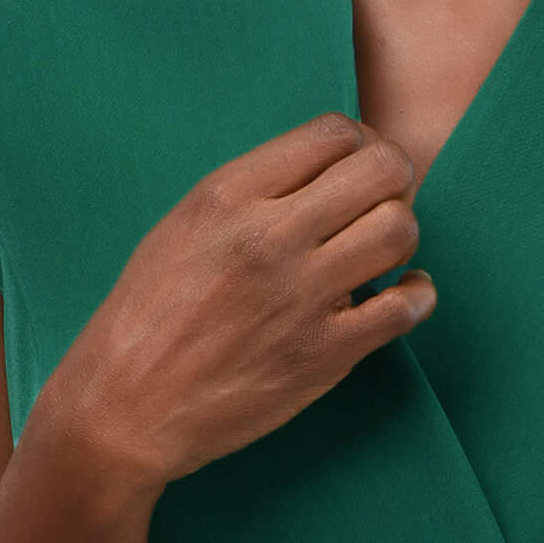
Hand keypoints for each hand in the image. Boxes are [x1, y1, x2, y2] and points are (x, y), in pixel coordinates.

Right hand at [36, 111, 433, 499]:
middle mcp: (269, 237)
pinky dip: (417, 294)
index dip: (360, 143)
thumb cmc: (148, 317)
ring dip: (402, 236)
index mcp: (228, 196)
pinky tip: (404, 293)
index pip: (334, 133)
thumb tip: (327, 171)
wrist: (126, 409)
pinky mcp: (324, 353)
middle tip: (382, 203)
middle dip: (394, 180)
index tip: (355, 168)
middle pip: (381, 171)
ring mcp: (301, 296)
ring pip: (399, 230)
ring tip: (381, 253)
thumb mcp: (182, 228)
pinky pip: (405, 307)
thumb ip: (252, 193)